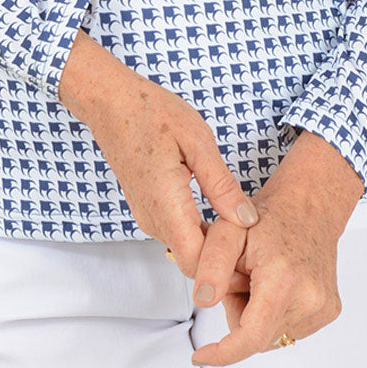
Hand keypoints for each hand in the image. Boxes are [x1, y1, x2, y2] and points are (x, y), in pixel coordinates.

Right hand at [58, 31, 259, 275]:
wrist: (111, 102)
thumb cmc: (151, 113)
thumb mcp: (198, 141)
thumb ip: (221, 185)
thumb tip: (247, 219)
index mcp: (166, 203)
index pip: (196, 260)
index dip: (225, 265)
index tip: (253, 251)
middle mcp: (152, 217)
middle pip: (191, 260)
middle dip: (223, 259)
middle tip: (255, 239)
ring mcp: (146, 215)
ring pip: (184, 249)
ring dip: (211, 244)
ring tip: (241, 225)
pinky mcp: (146, 209)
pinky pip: (176, 233)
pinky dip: (199, 231)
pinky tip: (218, 213)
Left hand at [188, 129, 364, 366]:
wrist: (310, 205)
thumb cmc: (270, 216)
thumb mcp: (227, 230)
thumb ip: (210, 264)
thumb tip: (203, 299)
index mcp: (282, 279)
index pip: (250, 336)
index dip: (223, 353)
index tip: (202, 357)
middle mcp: (309, 298)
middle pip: (255, 337)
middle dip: (240, 313)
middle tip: (243, 276)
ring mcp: (322, 307)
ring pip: (271, 335)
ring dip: (257, 314)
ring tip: (262, 277)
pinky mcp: (328, 311)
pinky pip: (288, 329)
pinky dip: (274, 312)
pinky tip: (278, 283)